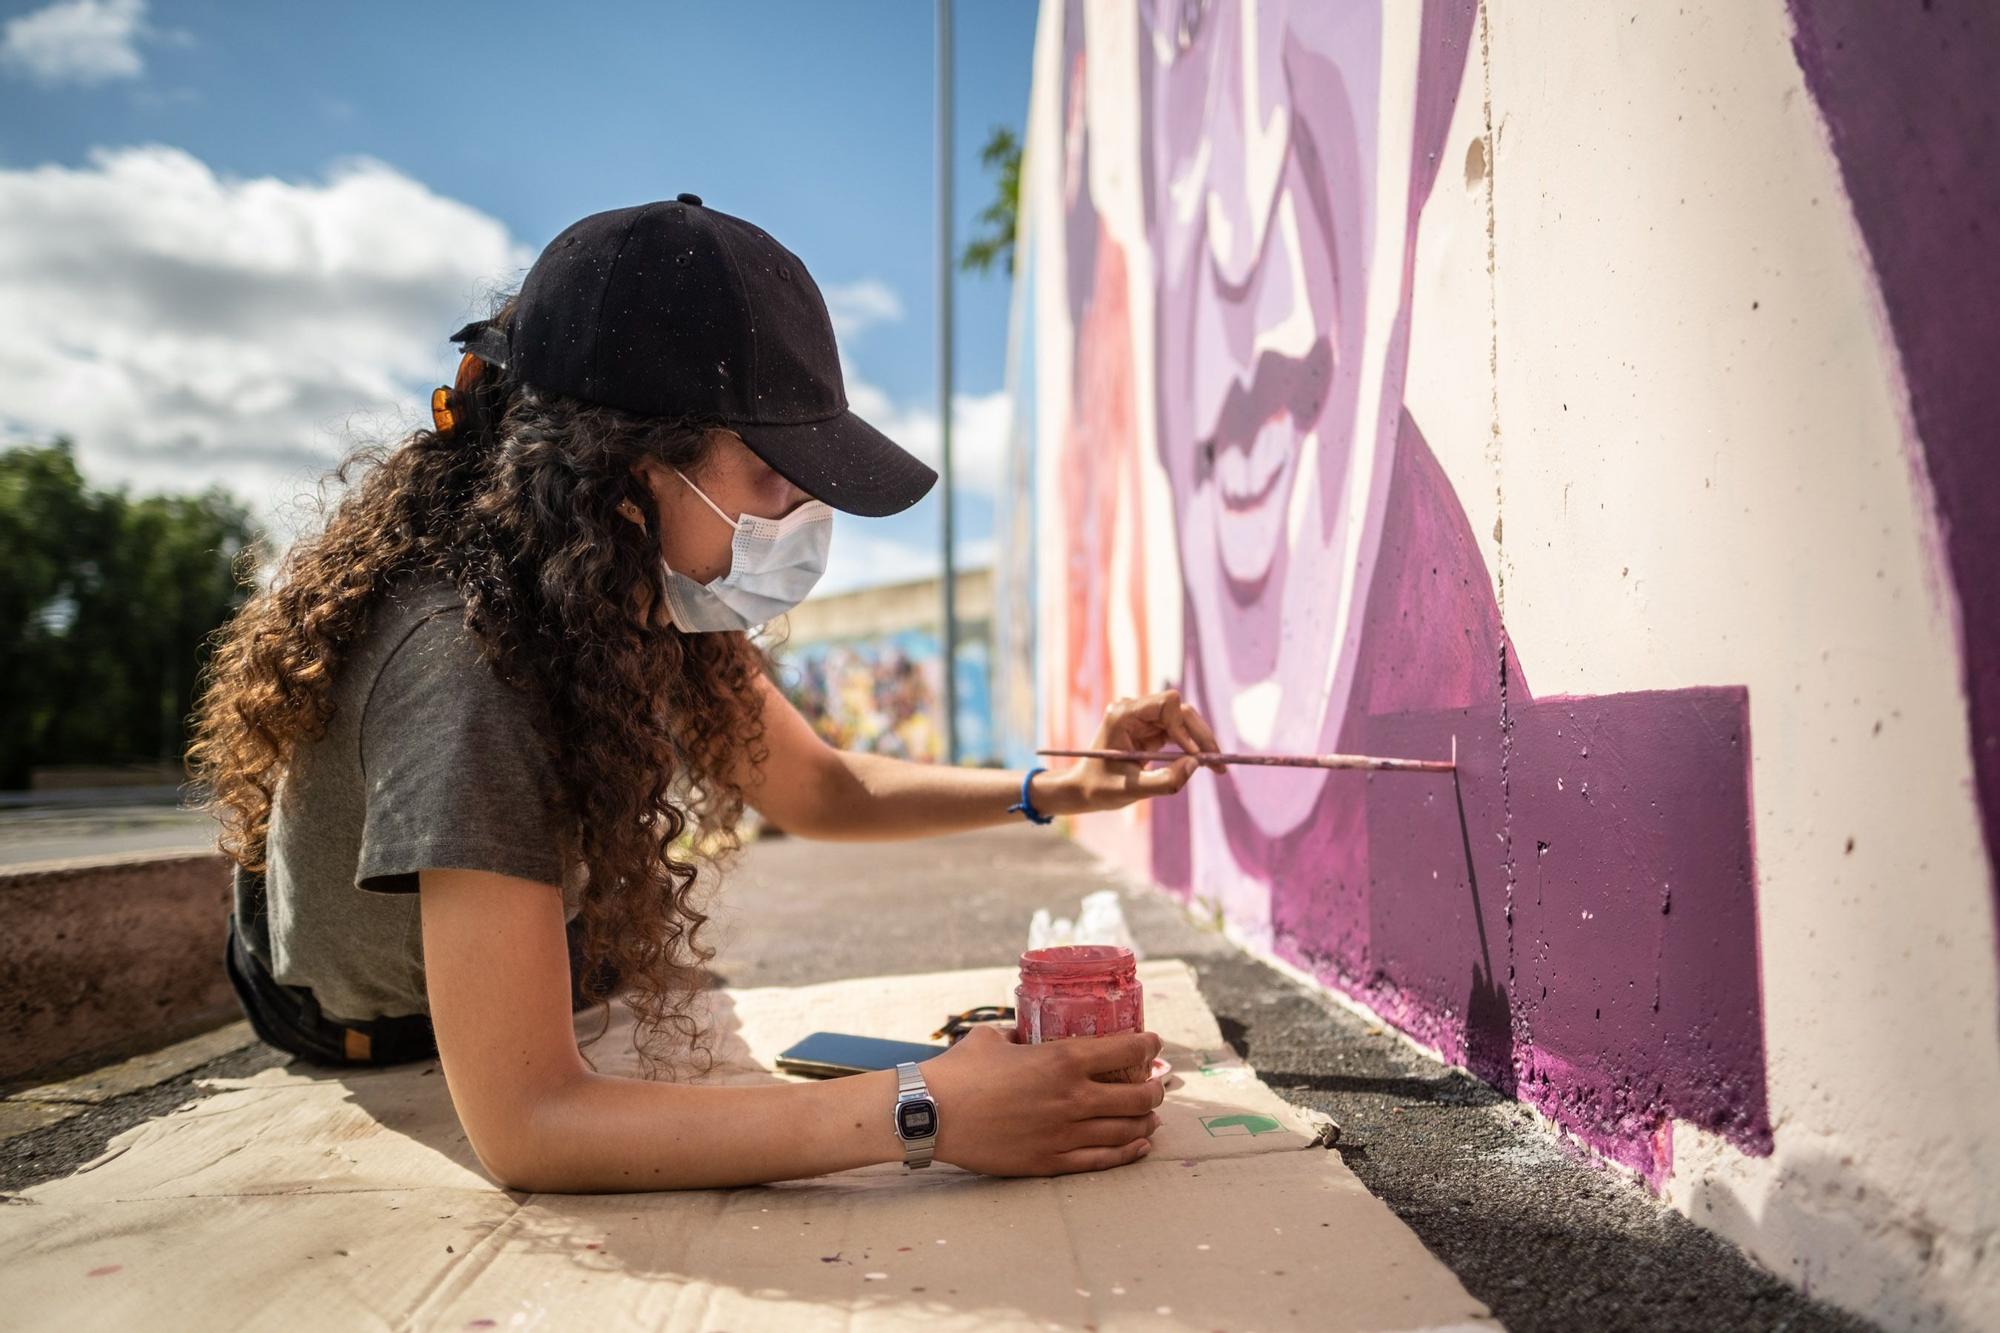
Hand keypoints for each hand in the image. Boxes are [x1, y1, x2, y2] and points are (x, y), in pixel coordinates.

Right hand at [921, 1026, 1166, 1175]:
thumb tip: (1026, 1036)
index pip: (1126, 1050)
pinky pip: (1103, 1160)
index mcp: (1063, 1060)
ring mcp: (1064, 1134)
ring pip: (1126, 1130)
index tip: (1154, 1043)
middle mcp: (1073, 1098)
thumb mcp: (994, 1038)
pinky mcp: (1050, 1162)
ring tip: (1151, 1117)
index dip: (1148, 1045)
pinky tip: (1139, 1146)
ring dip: (1146, 1122)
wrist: (932, 1114)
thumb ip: (1020, 1036)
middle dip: (1154, 1089)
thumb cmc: (960, 1071)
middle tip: (1155, 1085)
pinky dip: (1128, 1152)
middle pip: (1137, 1096)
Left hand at [1043, 688, 1222, 814]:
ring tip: (1217, 766)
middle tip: (1219, 763)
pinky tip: (1206, 762)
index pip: (1166, 703)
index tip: (1193, 754)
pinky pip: (1179, 731)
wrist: (1084, 790)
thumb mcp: (1132, 790)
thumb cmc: (1100, 788)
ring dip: (1201, 740)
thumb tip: (1196, 764)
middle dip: (1200, 735)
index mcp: (1122, 715)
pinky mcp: (1150, 729)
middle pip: (1179, 710)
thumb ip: (1164, 781)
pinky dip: (1194, 746)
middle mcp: (1134, 710)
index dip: (1184, 726)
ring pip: (1184, 720)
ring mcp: (1143, 718)